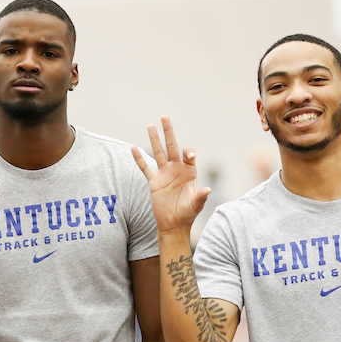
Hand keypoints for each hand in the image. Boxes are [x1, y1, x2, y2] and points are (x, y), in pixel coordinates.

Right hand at [131, 116, 211, 232]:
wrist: (173, 224)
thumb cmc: (187, 214)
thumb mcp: (195, 205)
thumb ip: (200, 197)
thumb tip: (207, 190)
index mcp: (189, 172)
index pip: (188, 155)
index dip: (189, 152)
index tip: (189, 155)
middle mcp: (177, 169)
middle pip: (172, 146)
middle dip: (169, 132)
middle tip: (165, 117)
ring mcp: (164, 174)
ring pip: (158, 153)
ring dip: (154, 139)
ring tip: (150, 125)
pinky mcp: (154, 182)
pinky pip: (145, 168)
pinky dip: (139, 159)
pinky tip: (133, 148)